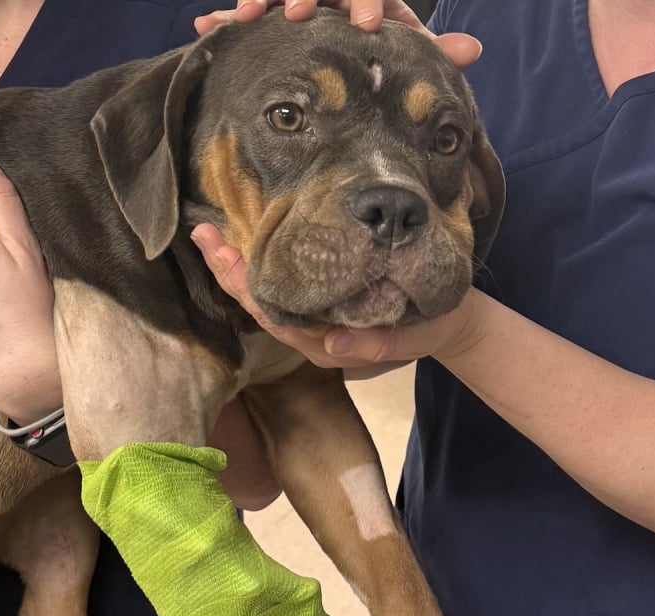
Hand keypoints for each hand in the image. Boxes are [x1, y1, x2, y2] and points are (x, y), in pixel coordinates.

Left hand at [191, 223, 485, 373]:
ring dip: (238, 265)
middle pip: (260, 303)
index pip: (273, 316)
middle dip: (228, 270)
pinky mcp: (324, 300)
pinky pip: (284, 283)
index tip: (221, 254)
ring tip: (212, 234)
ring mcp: (315, 317)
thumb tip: (332, 345)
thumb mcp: (412, 337)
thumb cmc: (430, 327)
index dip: (244, 287)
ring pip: (267, 293)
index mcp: (325, 343)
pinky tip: (247, 240)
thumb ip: (375, 344)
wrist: (452, 322)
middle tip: (202, 232)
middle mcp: (311, 332)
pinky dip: (262, 262)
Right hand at [195, 0, 483, 69]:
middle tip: (298, 15)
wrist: (343, 22)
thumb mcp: (399, 40)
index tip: (368, 25)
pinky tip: (208, 24)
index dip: (369, 3)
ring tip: (246, 17)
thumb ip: (430, 47)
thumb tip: (473, 52)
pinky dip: (230, 11)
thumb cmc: (373, 40)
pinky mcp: (270, 1)